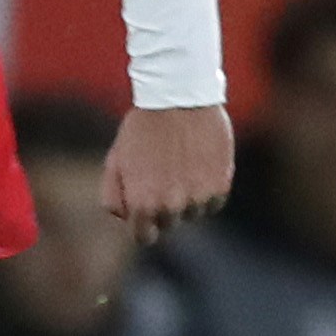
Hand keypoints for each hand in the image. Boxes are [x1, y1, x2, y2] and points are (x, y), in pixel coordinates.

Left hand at [105, 104, 232, 243]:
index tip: (144, 215)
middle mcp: (172, 206)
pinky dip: (207, 192)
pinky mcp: (222, 184)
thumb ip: (114, 196)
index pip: (144, 237)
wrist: (178, 97)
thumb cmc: (141, 129)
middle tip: (160, 177)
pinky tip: (197, 167)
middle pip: (169, 224)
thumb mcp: (115, 161)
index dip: (142, 227)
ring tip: (179, 168)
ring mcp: (199, 197)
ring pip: (193, 214)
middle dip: (162, 209)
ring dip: (187, 200)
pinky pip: (214, 202)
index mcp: (143, 204)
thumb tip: (127, 218)